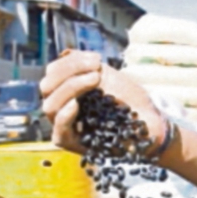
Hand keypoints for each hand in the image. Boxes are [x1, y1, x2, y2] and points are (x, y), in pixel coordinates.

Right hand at [39, 50, 163, 153]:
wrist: (150, 123)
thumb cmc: (130, 101)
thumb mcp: (107, 76)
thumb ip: (84, 65)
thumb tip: (65, 54)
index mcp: (66, 90)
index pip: (52, 73)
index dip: (70, 62)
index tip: (97, 59)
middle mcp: (61, 107)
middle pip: (46, 87)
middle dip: (69, 71)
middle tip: (96, 69)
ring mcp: (66, 126)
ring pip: (50, 106)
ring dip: (70, 87)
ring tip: (95, 80)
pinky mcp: (73, 143)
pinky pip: (59, 130)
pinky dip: (65, 114)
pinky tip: (77, 104)